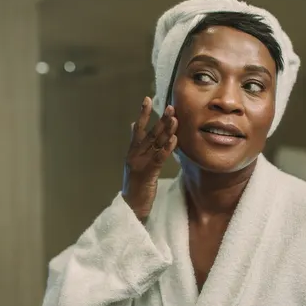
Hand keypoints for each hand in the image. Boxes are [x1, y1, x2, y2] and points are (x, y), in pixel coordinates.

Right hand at [122, 97, 178, 220]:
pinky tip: (174, 139)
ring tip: (175, 119)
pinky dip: (167, 148)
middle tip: (171, 107)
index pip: (138, 129)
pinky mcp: (147, 174)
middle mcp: (135, 155)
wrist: (130, 206)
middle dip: (161, 120)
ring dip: (166, 131)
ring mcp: (140, 164)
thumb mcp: (133, 162)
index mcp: (132, 151)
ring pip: (155, 144)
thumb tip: (131, 125)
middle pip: (149, 134)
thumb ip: (135, 144)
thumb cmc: (135, 185)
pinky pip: (159, 158)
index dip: (143, 114)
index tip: (147, 99)